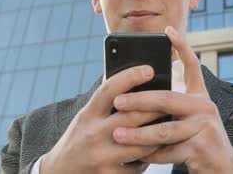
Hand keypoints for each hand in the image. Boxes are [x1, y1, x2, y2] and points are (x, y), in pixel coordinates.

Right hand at [41, 65, 162, 173]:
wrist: (59, 172)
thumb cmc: (78, 139)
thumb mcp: (86, 117)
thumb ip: (105, 103)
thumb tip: (131, 80)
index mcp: (88, 114)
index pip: (109, 90)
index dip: (130, 77)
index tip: (149, 69)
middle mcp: (92, 134)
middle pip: (133, 117)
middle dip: (156, 109)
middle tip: (173, 103)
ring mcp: (100, 156)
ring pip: (142, 144)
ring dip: (158, 136)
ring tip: (169, 128)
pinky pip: (138, 167)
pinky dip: (148, 159)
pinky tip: (152, 153)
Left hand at [111, 26, 232, 172]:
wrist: (222, 169)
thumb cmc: (197, 142)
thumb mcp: (188, 120)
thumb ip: (171, 108)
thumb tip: (135, 97)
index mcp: (200, 97)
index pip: (192, 66)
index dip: (182, 46)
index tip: (168, 30)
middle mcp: (205, 107)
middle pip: (168, 99)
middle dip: (139, 100)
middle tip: (117, 102)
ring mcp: (205, 126)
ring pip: (165, 129)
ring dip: (138, 134)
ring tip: (117, 134)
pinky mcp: (202, 146)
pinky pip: (168, 151)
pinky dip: (151, 155)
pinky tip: (137, 157)